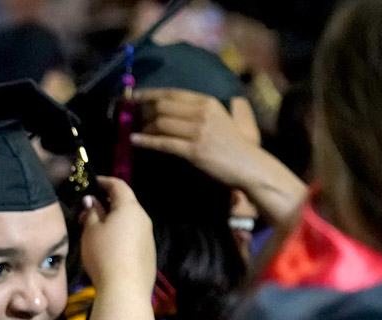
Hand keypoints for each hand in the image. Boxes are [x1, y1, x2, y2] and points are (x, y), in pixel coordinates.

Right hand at [79, 176, 155, 292]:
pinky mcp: (148, 254)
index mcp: (130, 208)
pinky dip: (120, 234)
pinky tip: (108, 247)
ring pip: (129, 221)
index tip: (91, 184)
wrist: (125, 289)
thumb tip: (93, 202)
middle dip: (107, 203)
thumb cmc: (104, 254)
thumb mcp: (91, 230)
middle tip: (88, 210)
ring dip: (113, 220)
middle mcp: (143, 219)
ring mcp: (148, 237)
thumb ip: (92, 212)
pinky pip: (133, 236)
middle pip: (125, 204)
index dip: (104, 181)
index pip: (119, 185)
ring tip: (95, 230)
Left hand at [131, 88, 306, 224]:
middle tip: (131, 117)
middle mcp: (202, 113)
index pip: (172, 93)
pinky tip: (134, 141)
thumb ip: (199, 112)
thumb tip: (172, 110)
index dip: (150, 94)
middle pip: (163, 106)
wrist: (249, 166)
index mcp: (208, 102)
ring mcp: (198, 131)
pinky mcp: (194, 150)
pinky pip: (163, 143)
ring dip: (143, 127)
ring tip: (134, 131)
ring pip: (160, 123)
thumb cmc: (233, 145)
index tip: (135, 96)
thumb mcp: (219, 119)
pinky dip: (145, 141)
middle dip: (143, 111)